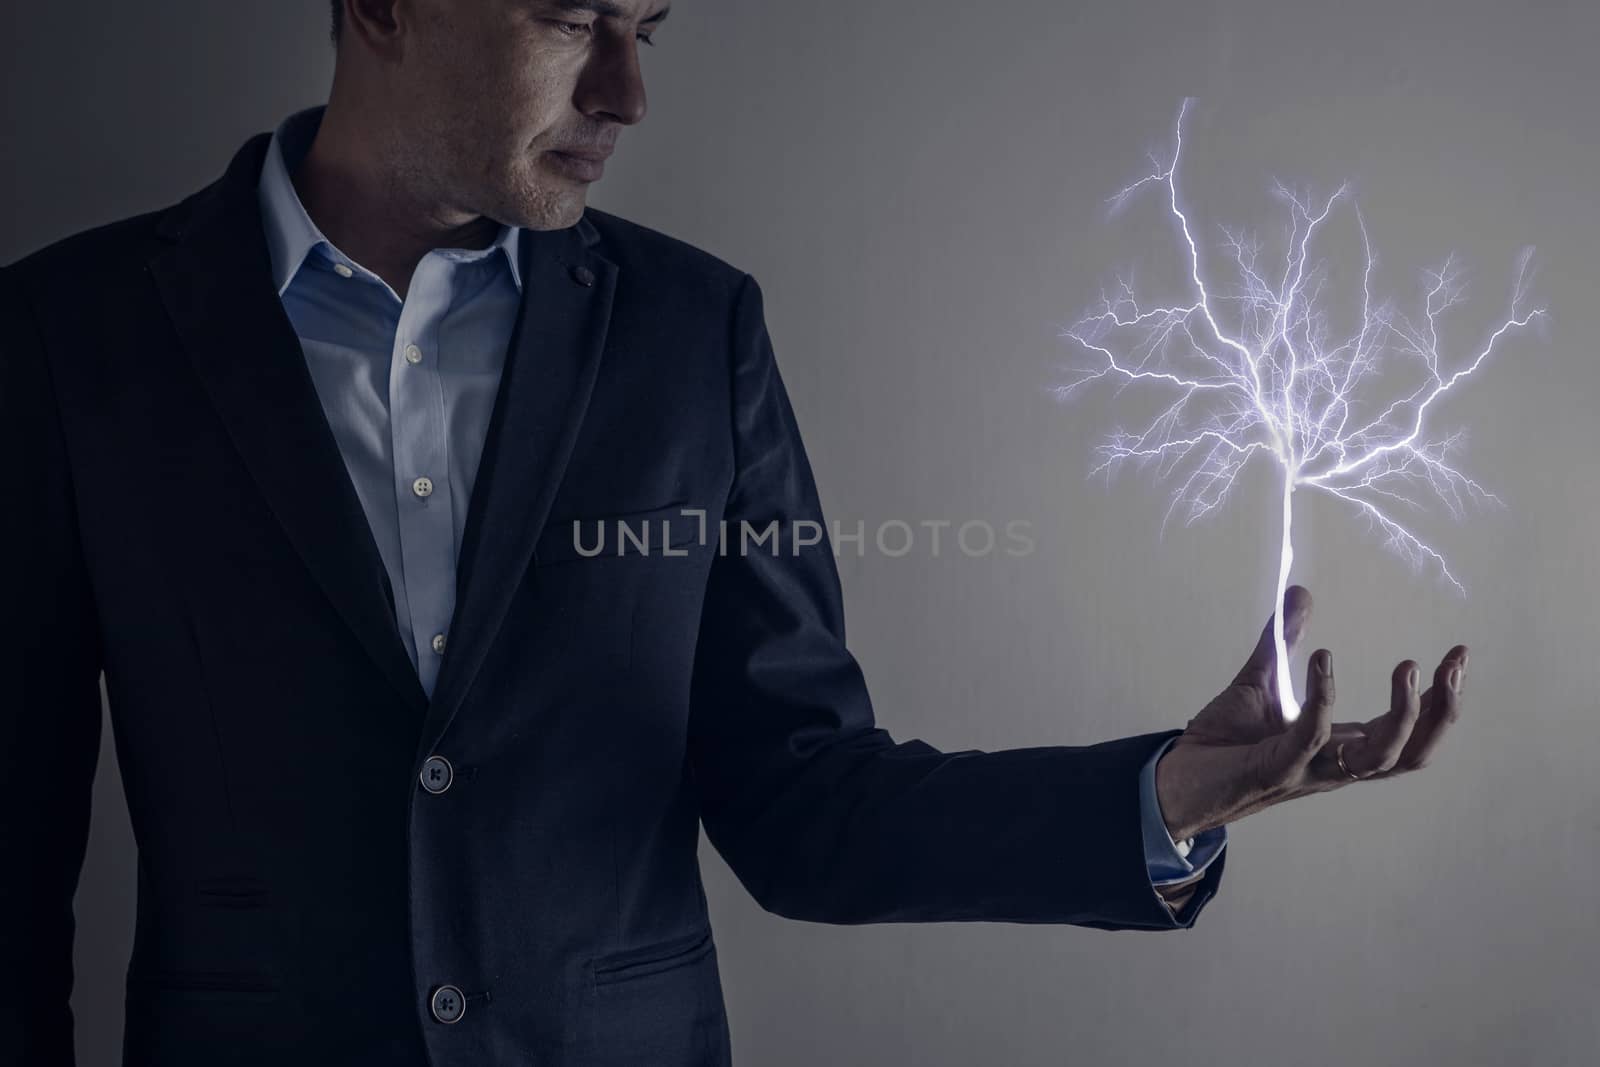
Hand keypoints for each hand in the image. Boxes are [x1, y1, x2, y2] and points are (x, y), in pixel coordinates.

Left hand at [1154, 584, 1467, 841]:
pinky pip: (1310, 738)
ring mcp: (1307, 771)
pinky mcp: (1274, 770)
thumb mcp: (1260, 681)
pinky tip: (1323, 658)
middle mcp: (1333, 765)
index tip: (1458, 654)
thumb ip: (1282, 641)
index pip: (1408, 732)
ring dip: (1403, 715)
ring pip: (1377, 759)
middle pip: (1411, 753)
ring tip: (1409, 667)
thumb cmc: (1222, 742)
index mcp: (1340, 747)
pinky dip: (1322, 697)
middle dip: (1443, 711)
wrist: (1174, 780)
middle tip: (1454, 662)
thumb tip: (1301, 591)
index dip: (1440, 700)